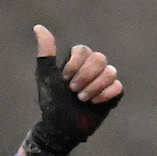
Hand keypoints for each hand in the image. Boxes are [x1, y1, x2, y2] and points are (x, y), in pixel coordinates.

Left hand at [24, 26, 122, 155]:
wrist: (59, 129)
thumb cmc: (51, 103)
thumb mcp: (46, 77)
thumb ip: (45, 52)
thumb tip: (38, 27)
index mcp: (76, 62)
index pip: (84, 50)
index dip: (75, 65)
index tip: (64, 80)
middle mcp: (91, 69)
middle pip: (100, 58)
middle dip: (85, 77)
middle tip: (73, 91)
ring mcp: (103, 81)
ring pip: (111, 72)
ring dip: (94, 88)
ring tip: (82, 99)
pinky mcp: (111, 95)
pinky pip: (118, 87)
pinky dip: (105, 96)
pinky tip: (94, 104)